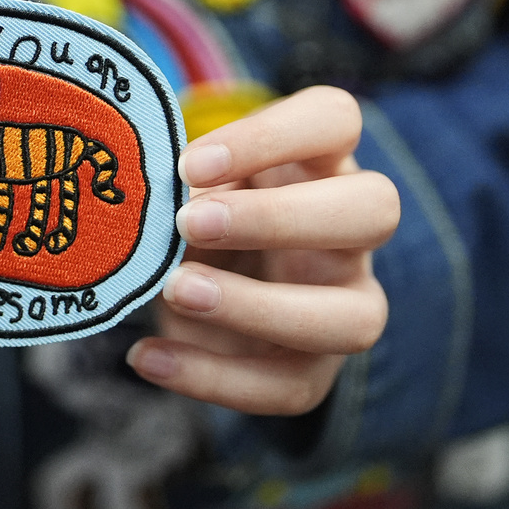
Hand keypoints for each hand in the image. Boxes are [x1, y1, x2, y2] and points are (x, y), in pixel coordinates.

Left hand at [126, 86, 399, 414]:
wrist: (195, 291)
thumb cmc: (193, 218)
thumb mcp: (182, 193)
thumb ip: (173, 191)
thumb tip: (133, 197)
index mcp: (318, 162)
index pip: (335, 120)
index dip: (271, 136)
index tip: (189, 165)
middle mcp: (349, 232)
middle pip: (375, 208)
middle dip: (279, 218)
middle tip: (187, 224)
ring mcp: (343, 303)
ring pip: (354, 318)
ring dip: (258, 307)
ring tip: (175, 291)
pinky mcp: (313, 369)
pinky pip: (289, 388)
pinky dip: (213, 377)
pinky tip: (147, 356)